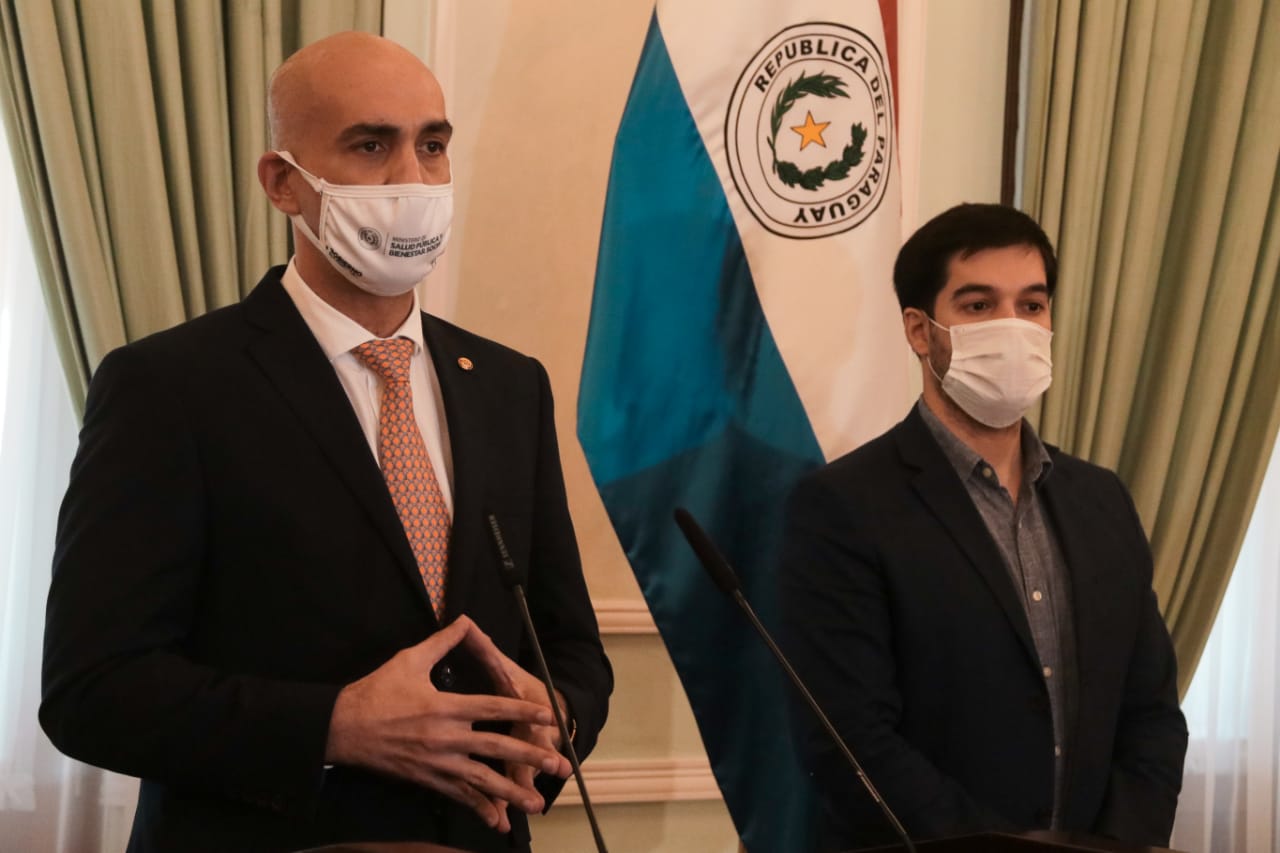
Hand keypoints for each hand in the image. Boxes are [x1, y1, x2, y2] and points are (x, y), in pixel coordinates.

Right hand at [325, 616, 570, 833]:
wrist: (342, 729)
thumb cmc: (376, 691)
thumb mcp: (408, 659)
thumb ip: (441, 642)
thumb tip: (463, 620)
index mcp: (446, 707)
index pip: (494, 709)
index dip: (524, 712)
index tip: (549, 717)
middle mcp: (446, 738)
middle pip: (497, 749)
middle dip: (531, 757)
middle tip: (559, 766)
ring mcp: (438, 764)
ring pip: (482, 781)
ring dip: (512, 793)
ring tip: (537, 804)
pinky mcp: (427, 780)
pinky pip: (459, 797)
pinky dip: (479, 809)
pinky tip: (498, 821)